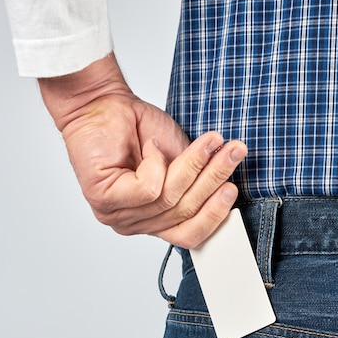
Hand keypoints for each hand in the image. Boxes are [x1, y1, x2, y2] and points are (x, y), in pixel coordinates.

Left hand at [38, 53, 246, 247]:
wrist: (103, 103)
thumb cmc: (139, 131)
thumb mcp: (180, 162)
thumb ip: (196, 184)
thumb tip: (225, 195)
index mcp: (154, 221)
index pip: (189, 235)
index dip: (214, 216)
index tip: (232, 189)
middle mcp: (135, 223)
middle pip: (185, 215)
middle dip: (214, 181)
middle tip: (233, 155)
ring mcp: (117, 214)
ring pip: (169, 200)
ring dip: (194, 165)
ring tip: (211, 141)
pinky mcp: (104, 198)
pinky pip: (148, 189)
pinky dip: (156, 162)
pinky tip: (151, 146)